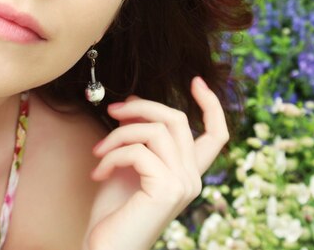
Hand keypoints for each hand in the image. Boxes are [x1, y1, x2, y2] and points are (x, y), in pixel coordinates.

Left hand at [84, 76, 228, 249]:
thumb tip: (134, 100)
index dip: (211, 105)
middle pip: (178, 120)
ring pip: (157, 131)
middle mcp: (193, 179)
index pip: (216, 135)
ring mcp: (183, 184)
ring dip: (119, 134)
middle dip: (142, 107)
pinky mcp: (167, 189)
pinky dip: (112, 155)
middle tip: (113, 110)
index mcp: (188, 173)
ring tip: (98, 152)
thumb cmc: (113, 211)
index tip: (195, 81)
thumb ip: (137, 136)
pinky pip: (139, 150)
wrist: (104, 249)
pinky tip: (97, 171)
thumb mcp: (126, 164)